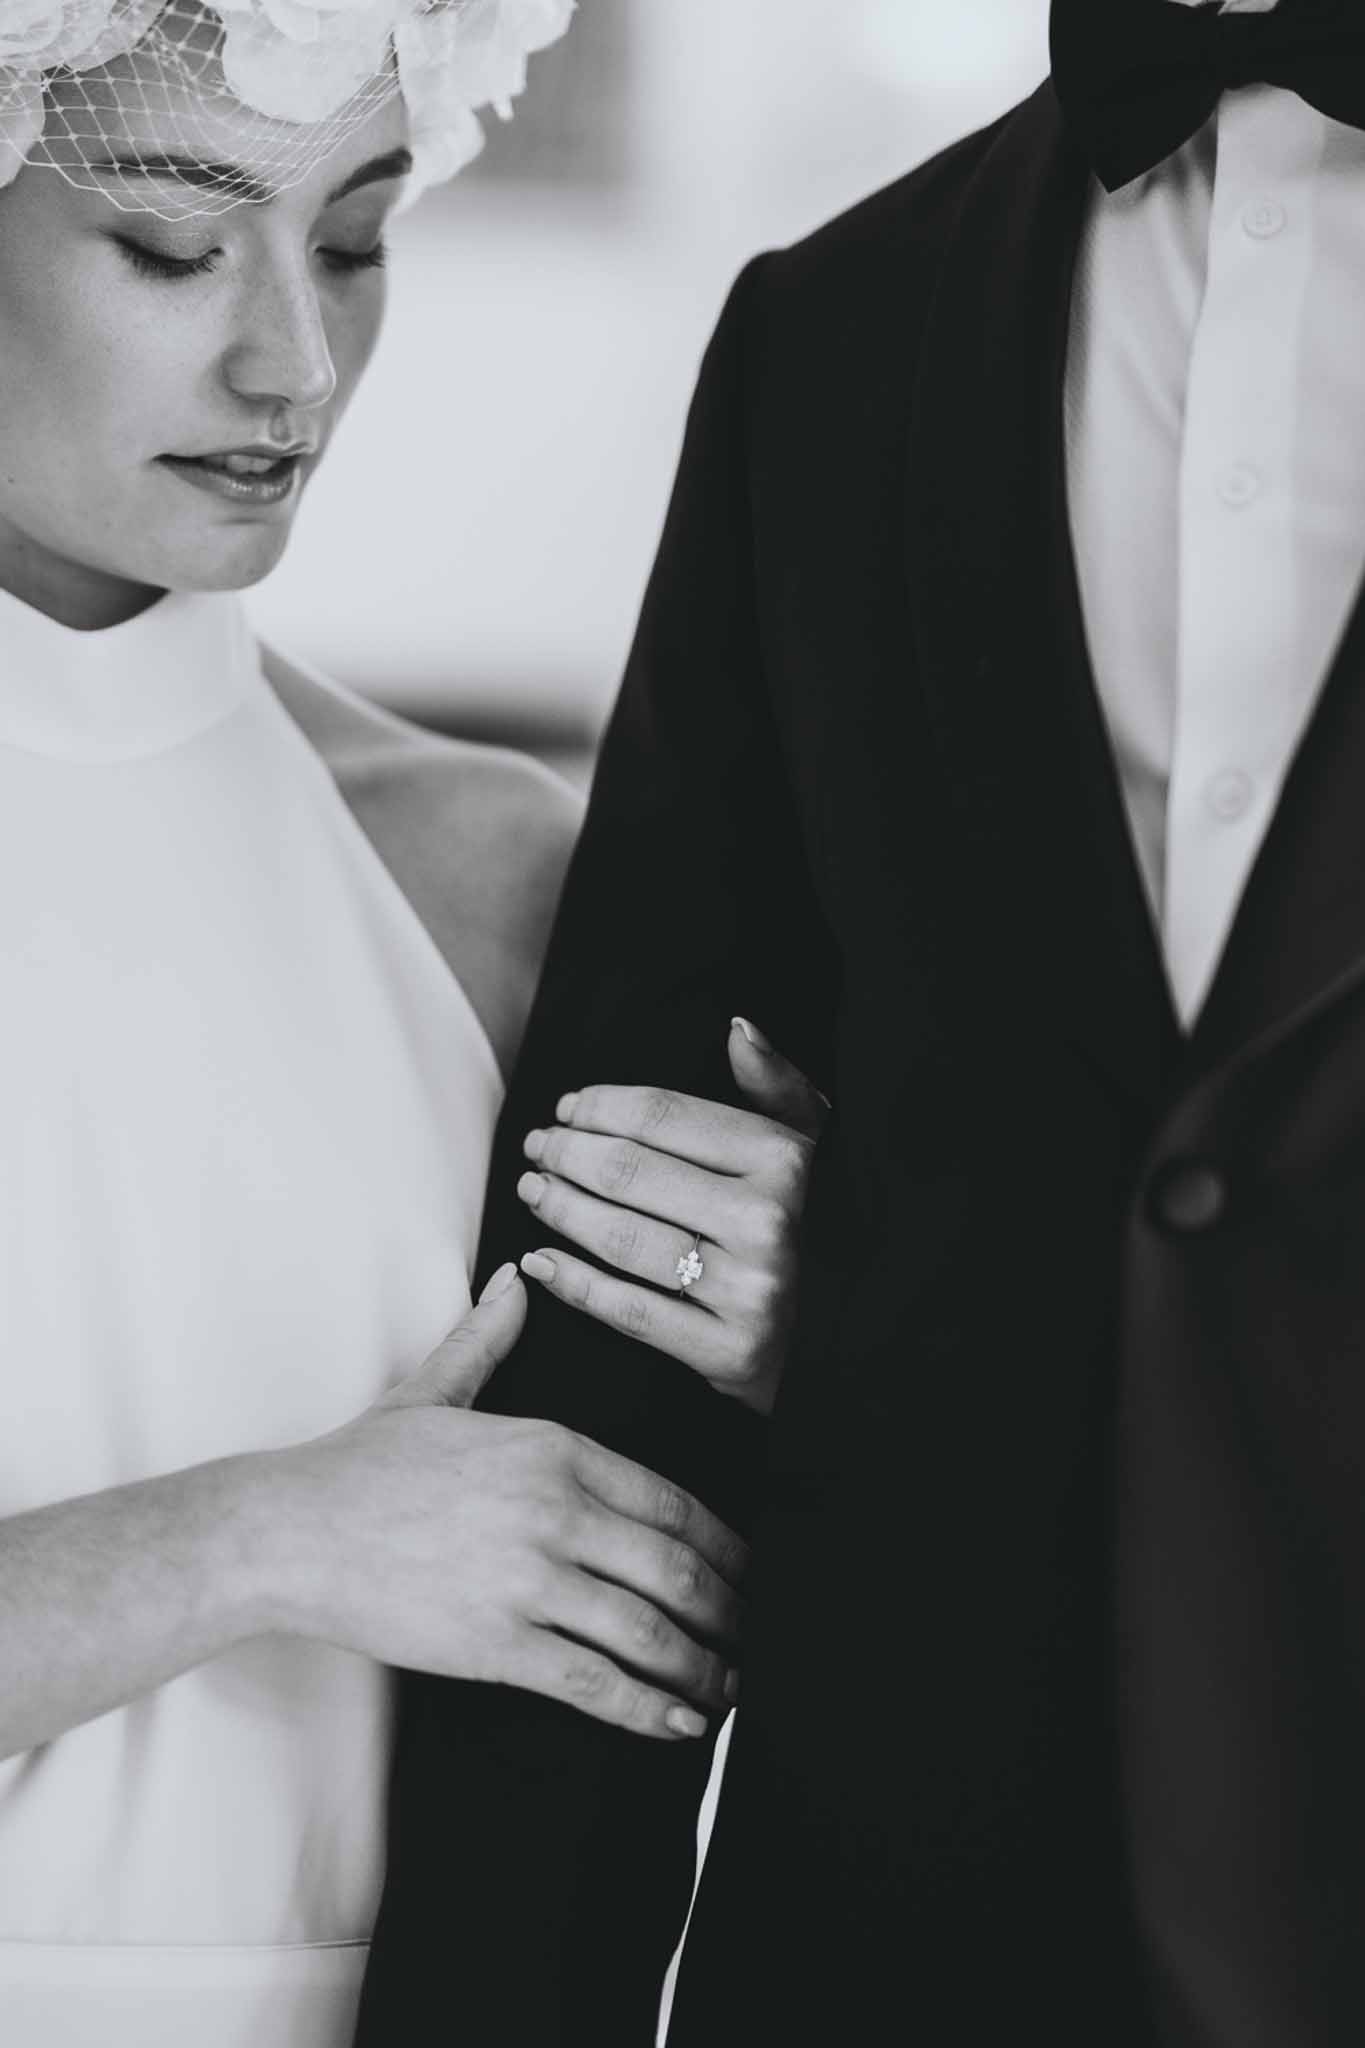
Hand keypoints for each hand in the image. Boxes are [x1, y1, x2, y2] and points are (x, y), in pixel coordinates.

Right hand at [265, 1267, 746, 1740]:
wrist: (290, 1531)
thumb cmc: (362, 1466)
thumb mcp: (435, 1389)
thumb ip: (490, 1336)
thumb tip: (517, 1278)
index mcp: (554, 1448)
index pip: (671, 1502)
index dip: (725, 1546)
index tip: (751, 1570)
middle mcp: (555, 1511)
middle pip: (677, 1567)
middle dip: (732, 1609)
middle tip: (761, 1634)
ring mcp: (529, 1580)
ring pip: (649, 1630)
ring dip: (706, 1665)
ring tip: (732, 1685)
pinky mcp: (498, 1644)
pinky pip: (597, 1682)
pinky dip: (653, 1708)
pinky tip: (683, 1722)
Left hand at [515, 1018, 828, 1415]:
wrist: (853, 1333)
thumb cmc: (819, 1222)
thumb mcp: (813, 1144)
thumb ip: (775, 1085)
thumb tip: (737, 1029)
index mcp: (784, 1159)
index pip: (664, 1117)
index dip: (602, 1107)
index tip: (566, 1108)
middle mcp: (766, 1221)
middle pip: (631, 1173)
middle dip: (569, 1154)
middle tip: (539, 1148)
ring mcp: (748, 1290)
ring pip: (621, 1238)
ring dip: (561, 1209)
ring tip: (534, 1191)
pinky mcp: (730, 1353)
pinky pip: (628, 1311)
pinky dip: (572, 1283)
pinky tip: (539, 1260)